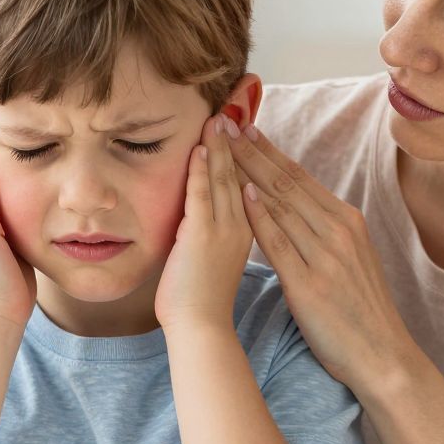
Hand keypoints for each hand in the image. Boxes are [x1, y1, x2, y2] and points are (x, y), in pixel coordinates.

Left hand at [156, 115, 252, 332]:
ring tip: (217, 119)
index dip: (242, 158)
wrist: (202, 328)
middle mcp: (241, 227)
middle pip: (239, 175)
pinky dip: (202, 169)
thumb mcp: (214, 262)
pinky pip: (203, 194)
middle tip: (229, 115)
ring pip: (224, 179)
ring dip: (219, 147)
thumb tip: (196, 221)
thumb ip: (212, 237)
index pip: (246, 185)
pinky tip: (201, 148)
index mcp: (247, 233)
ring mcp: (224, 230)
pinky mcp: (202, 235)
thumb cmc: (202, 303)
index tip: (238, 134)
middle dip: (234, 144)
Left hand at [228, 123, 414, 390]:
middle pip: (286, 182)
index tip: (244, 128)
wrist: (383, 355)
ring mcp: (325, 256)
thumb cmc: (360, 310)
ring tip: (222, 149)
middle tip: (224, 123)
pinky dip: (260, 217)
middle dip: (251, 151)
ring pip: (280, 204)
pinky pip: (279, 242)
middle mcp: (337, 230)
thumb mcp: (349, 258)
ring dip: (248, 172)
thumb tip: (295, 209)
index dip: (269, 150)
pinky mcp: (309, 284)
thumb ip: (323, 232)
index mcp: (346, 221)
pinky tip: (241, 195)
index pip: (299, 177)